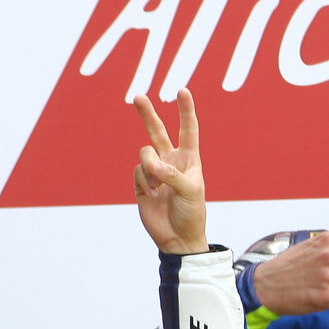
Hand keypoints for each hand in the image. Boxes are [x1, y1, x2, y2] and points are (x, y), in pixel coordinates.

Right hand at [133, 89, 206, 253]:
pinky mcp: (140, 182)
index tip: (182, 91)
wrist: (177, 237)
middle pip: (157, 131)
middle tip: (138, 97)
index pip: (188, 130)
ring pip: (144, 154)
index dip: (186, 110)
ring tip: (161, 188)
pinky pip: (137, 172)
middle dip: (148, 114)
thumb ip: (171, 174)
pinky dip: (144, 183)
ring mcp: (154, 170)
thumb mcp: (190, 192)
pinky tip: (153, 196)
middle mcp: (170, 160)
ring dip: (151, 170)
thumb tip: (150, 164)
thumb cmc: (191, 213)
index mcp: (189, 159)